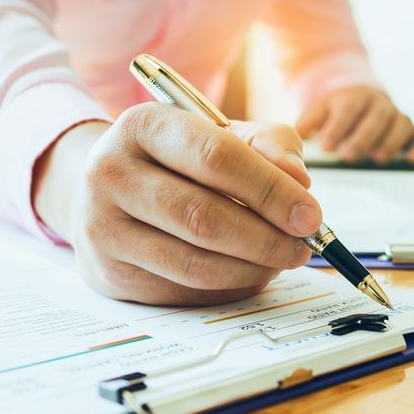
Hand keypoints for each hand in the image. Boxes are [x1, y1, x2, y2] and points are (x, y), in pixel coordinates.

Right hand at [33, 103, 320, 305]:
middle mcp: (111, 172)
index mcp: (144, 124)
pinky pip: (183, 289)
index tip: (311, 216)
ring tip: (282, 259)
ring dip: (252, 268)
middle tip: (304, 247)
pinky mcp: (108, 271)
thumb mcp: (225, 134)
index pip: (216, 157)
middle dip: (266, 238)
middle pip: (203, 217)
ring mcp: (103, 226)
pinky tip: (249, 272)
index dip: (270, 190)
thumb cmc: (181, 160)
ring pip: (194, 262)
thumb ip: (271, 146)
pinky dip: (228, 286)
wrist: (109, 190)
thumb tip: (299, 182)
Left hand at [295, 86, 413, 163]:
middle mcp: (380, 105)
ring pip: (402, 124)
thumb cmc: (337, 113)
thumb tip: (295, 140)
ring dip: (391, 141)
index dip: (338, 127)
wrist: (362, 100)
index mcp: (354, 98)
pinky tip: (412, 160)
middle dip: (364, 137)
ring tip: (378, 159)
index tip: (327, 147)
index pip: (348, 109)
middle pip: (377, 116)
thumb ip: (306, 125)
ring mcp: (399, 117)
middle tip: (350, 156)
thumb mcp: (318, 113)